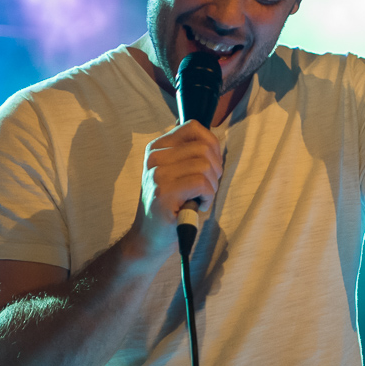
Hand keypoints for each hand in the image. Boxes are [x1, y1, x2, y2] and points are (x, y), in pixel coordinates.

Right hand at [136, 120, 222, 252]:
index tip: (210, 165)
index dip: (211, 144)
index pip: (193, 127)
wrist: (149, 239)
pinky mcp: (163, 193)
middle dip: (215, 169)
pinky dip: (208, 196)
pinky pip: (201, 183)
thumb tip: (211, 138)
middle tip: (206, 188)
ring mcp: (157, 175)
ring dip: (212, 186)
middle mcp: (154, 157)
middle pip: (203, 148)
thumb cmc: (170, 206)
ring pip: (204, 166)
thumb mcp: (175, 173)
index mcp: (157, 148)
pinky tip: (198, 206)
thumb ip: (188, 153)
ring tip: (201, 198)